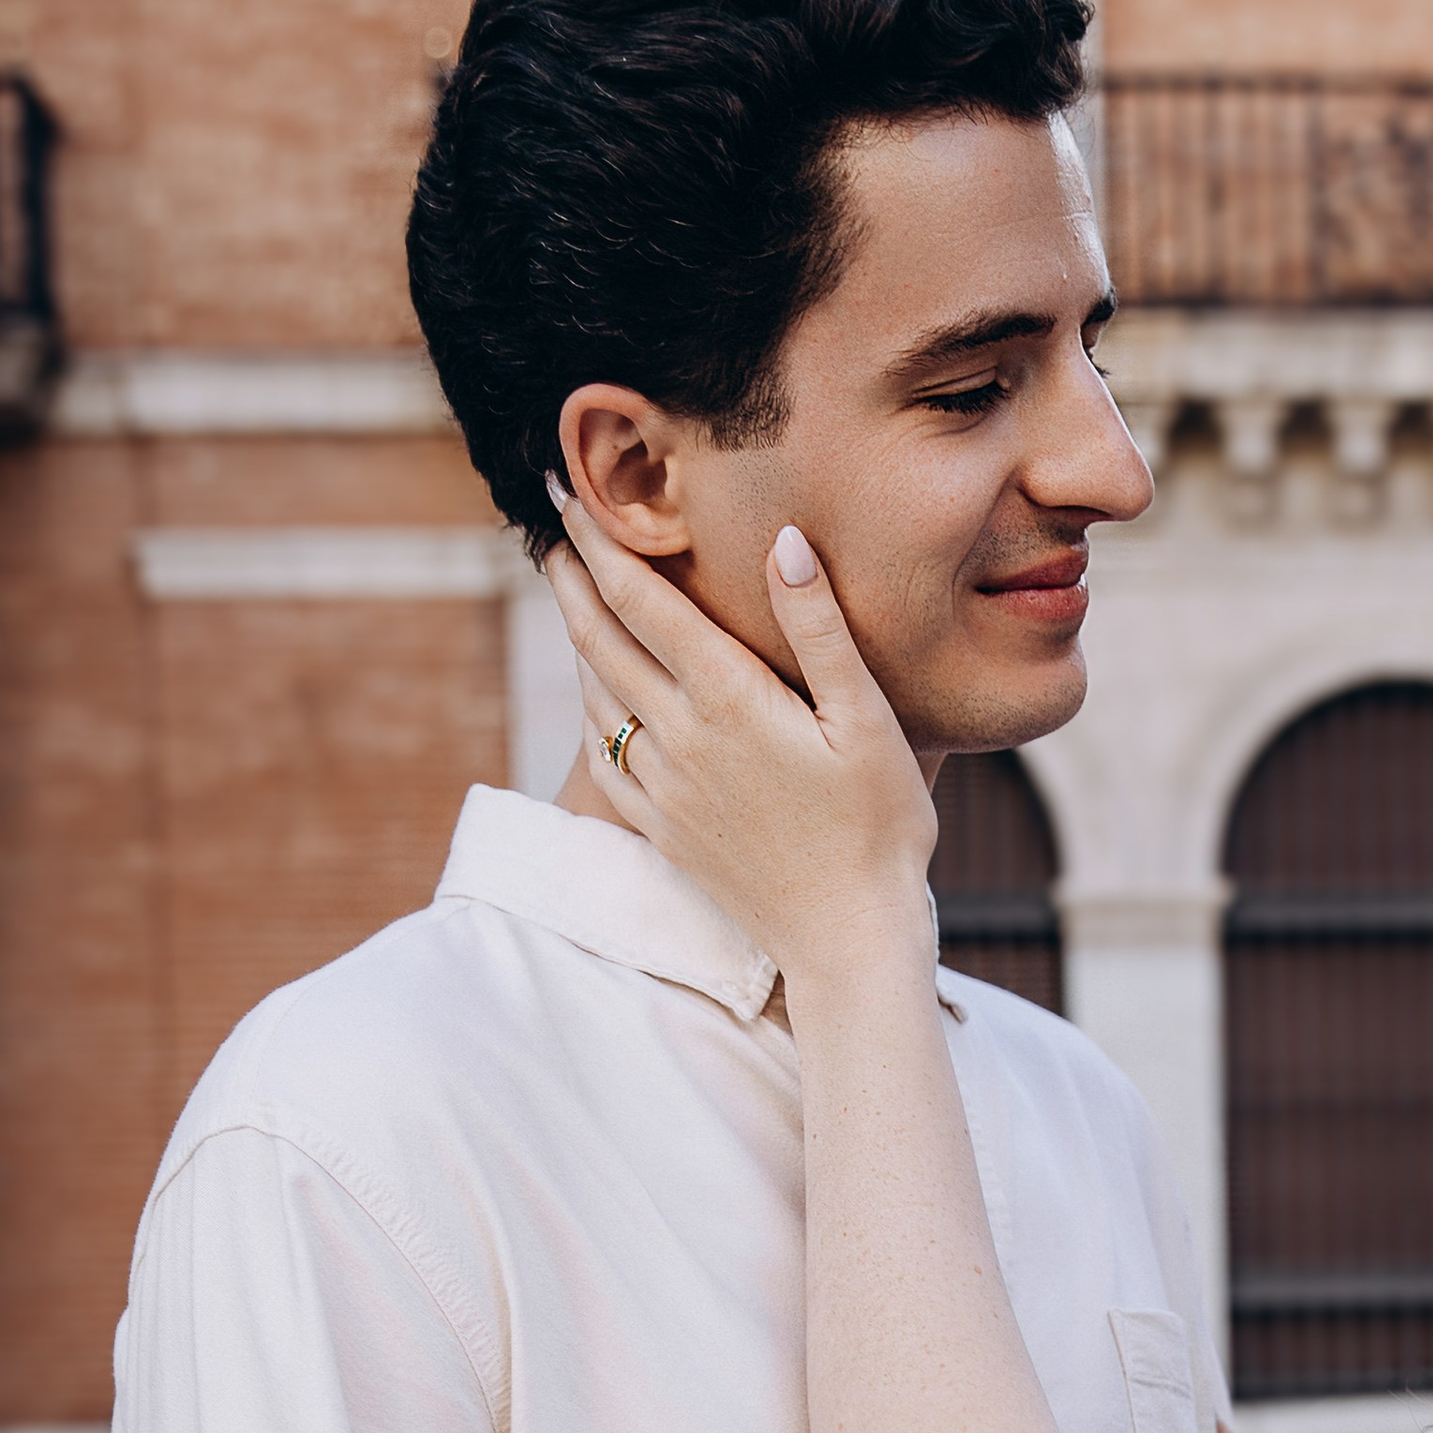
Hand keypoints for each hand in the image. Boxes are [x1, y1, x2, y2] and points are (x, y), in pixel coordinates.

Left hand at [545, 498, 937, 993]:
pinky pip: (604, 758)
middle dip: (572, 577)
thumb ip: (819, 628)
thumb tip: (783, 540)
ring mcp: (665, 789)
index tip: (566, 492)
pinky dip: (590, 712)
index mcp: (727, 698)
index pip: (640, 600)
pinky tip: (595, 698)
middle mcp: (680, 739)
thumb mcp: (866, 719)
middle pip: (601, 639)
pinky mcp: (665, 831)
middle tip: (553, 527)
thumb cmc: (879, 827)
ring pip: (596, 697)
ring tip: (570, 597)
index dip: (597, 541)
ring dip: (577, 638)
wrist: (849, 940)